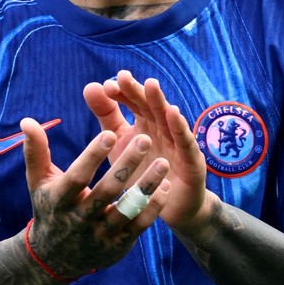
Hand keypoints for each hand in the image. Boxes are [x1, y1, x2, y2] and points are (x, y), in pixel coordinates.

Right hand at [21, 116, 170, 279]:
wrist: (55, 258)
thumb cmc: (50, 208)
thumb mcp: (38, 182)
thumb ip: (35, 151)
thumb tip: (27, 121)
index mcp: (60, 200)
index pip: (77, 177)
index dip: (93, 156)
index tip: (111, 133)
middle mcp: (81, 219)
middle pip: (106, 191)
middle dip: (126, 165)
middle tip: (144, 138)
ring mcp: (101, 234)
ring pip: (128, 209)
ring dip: (146, 186)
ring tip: (163, 162)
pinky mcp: (119, 244)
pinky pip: (140, 225)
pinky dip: (154, 206)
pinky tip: (166, 185)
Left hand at [85, 71, 212, 230]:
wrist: (168, 207)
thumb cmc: (142, 172)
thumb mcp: (120, 143)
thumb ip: (107, 115)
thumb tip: (90, 85)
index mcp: (145, 123)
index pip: (133, 103)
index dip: (122, 94)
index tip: (106, 87)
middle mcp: (163, 129)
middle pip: (150, 106)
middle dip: (138, 91)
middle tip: (123, 77)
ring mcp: (179, 143)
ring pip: (169, 119)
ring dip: (160, 102)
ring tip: (151, 84)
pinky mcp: (192, 161)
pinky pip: (186, 143)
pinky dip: (181, 128)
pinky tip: (174, 114)